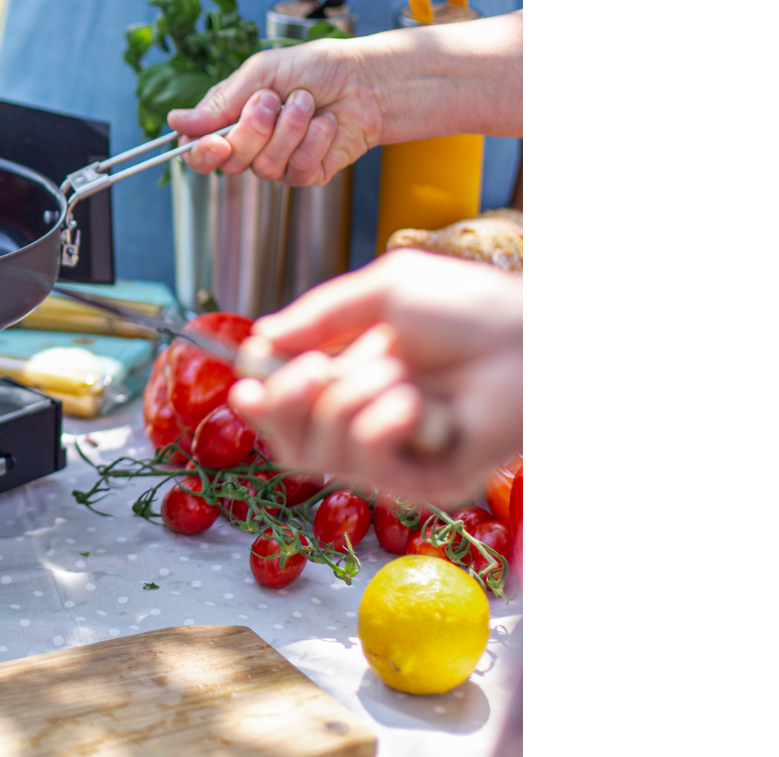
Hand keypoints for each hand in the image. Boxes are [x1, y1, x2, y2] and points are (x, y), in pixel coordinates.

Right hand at [167, 37, 379, 186]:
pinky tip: (326, 122)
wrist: (366, 78)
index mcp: (231, 120)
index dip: (200, 153)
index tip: (215, 142)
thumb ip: (221, 102)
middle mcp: (250, 146)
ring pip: (264, 166)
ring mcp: (278, 163)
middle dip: (253, 128)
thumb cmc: (314, 68)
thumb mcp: (261, 74)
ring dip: (289, 128)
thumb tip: (176, 121)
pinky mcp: (306, 174)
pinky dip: (313, 140)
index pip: (198, 151)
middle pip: (230, 161)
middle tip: (273, 99)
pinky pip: (297, 170)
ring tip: (306, 102)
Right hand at [230, 249, 521, 501]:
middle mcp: (367, 424)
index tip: (246, 383)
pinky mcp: (423, 486)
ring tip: (400, 375)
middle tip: (317, 369)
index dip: (259, 400)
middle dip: (290, 401)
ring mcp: (394, 459)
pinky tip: (415, 405)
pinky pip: (369, 467)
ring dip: (354, 401)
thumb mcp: (384, 291)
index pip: (285, 408)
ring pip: (323, 452)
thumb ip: (319, 316)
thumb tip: (260, 339)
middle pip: (288, 442)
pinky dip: (382, 427)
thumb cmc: (474, 310)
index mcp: (352, 379)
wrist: (533, 340)